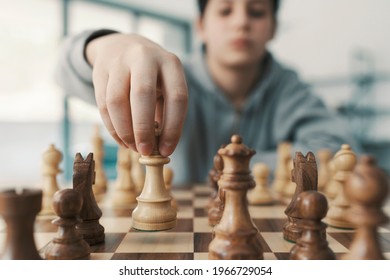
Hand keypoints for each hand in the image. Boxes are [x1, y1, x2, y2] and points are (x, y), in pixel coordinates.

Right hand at [86, 33, 187, 155]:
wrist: (121, 46)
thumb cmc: (152, 76)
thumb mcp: (166, 85)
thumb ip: (166, 112)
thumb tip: (160, 148)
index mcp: (170, 63)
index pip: (177, 97)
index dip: (173, 128)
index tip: (166, 150)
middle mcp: (145, 57)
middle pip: (142, 94)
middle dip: (143, 129)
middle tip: (144, 150)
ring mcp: (119, 61)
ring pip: (116, 100)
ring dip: (124, 130)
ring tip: (132, 147)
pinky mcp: (100, 71)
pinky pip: (102, 104)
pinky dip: (112, 127)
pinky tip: (121, 139)